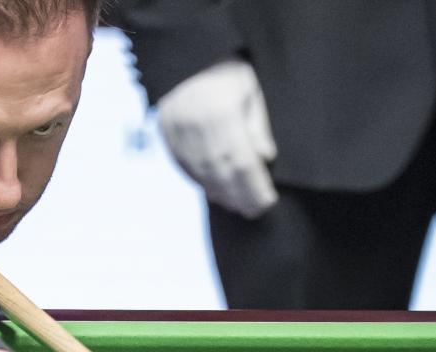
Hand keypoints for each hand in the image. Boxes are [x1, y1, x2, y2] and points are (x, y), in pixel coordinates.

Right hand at [156, 59, 277, 218]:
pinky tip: (214, 192)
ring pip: (202, 173)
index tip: (269, 201)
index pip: (242, 162)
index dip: (255, 187)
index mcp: (221, 115)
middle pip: (222, 173)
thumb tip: (266, 159)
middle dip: (240, 196)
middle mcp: (197, 129)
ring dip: (221, 194)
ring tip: (237, 206)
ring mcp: (178, 133)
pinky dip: (201, 182)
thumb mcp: (250, 89)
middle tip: (255, 211)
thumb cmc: (226, 70)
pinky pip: (185, 166)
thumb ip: (258, 124)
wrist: (184, 55)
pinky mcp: (167, 134)